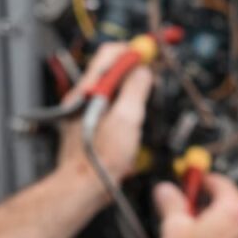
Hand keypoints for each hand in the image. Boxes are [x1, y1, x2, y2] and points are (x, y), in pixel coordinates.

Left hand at [57, 43, 152, 189]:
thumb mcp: (126, 119)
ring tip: (145, 99)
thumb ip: (136, 90)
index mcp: (90, 90)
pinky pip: (111, 108)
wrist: (84, 187)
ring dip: (131, 90)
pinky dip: (125, 108)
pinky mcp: (90, 126)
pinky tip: (133, 122)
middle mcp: (84, 97)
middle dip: (135, 69)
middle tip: (153, 72)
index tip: (152, 52)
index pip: (111, 54)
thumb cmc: (100, 159)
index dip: (135, 50)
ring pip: (112, 89)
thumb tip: (143, 71)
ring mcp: (85, 112)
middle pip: (112, 70)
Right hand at [154, 174, 237, 237]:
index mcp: (233, 211)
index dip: (201, 178)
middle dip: (204, 200)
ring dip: (208, 219)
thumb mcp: (173, 226)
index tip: (190, 178)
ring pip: (227, 222)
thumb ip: (171, 201)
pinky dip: (213, 236)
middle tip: (183, 201)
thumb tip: (165, 189)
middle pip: (226, 201)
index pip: (221, 181)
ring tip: (184, 225)